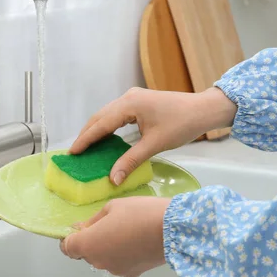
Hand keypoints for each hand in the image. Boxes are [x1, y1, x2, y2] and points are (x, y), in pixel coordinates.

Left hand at [59, 196, 171, 276]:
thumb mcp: (112, 208)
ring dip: (106, 247)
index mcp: (89, 244)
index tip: (78, 229)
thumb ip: (92, 221)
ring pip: (102, 258)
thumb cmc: (139, 213)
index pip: (67, 248)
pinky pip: (118, 263)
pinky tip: (132, 243)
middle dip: (90, 240)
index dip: (69, 238)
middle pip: (85, 253)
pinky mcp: (132, 273)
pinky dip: (121, 255)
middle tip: (106, 224)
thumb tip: (79, 227)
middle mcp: (99, 262)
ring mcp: (115, 270)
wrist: (174, 230)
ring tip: (124, 230)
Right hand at [70, 87, 235, 184]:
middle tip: (75, 152)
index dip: (85, 139)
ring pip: (107, 114)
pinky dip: (107, 126)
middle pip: (100, 116)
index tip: (72, 153)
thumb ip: (130, 161)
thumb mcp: (155, 145)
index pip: (101, 124)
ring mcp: (133, 97)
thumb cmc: (182, 125)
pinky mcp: (139, 101)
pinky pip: (116, 114)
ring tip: (85, 146)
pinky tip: (104, 138)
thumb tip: (112, 180)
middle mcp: (128, 97)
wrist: (204, 110)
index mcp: (130, 105)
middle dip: (87, 134)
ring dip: (96, 130)